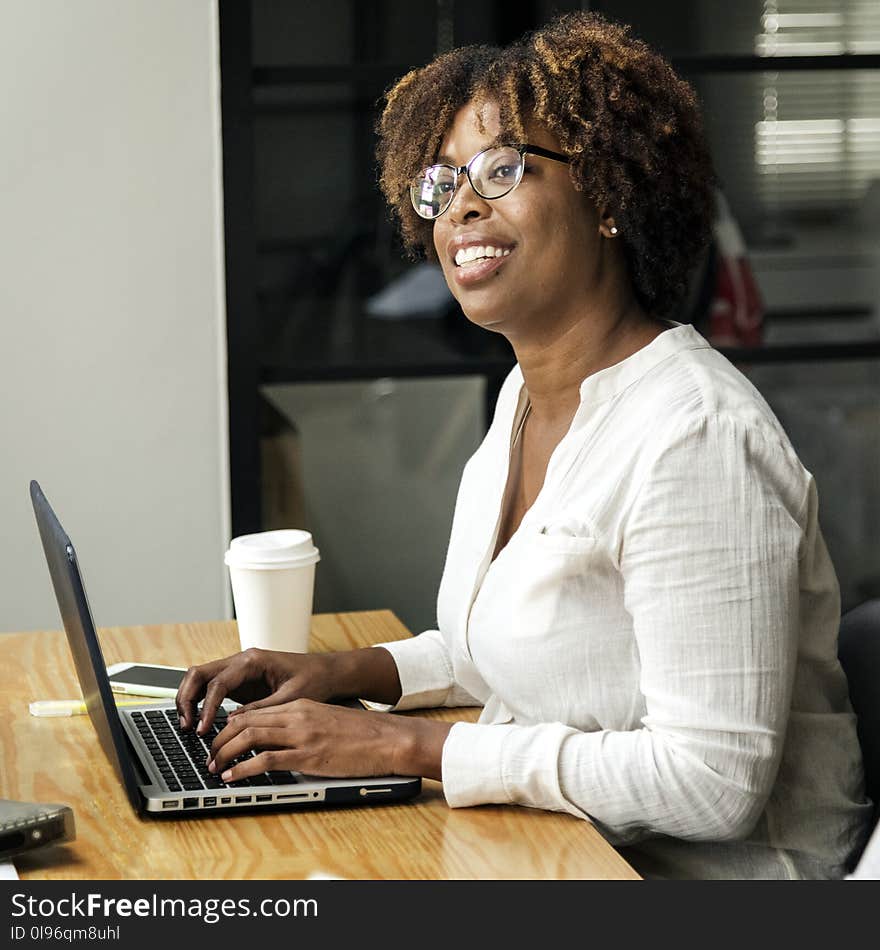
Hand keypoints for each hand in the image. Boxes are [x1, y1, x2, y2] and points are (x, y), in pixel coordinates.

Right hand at [176, 648, 341, 734]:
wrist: (326, 672)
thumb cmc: (314, 680)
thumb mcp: (291, 698)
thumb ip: (262, 710)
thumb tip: (233, 723)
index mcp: (253, 661)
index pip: (218, 683)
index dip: (207, 707)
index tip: (203, 729)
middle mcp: (241, 661)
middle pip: (199, 673)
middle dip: (187, 698)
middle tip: (186, 726)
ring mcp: (238, 670)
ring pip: (201, 678)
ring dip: (190, 699)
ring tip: (189, 726)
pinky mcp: (240, 681)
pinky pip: (211, 688)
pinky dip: (201, 702)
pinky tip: (201, 721)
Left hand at [206, 698, 406, 779]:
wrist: (388, 738)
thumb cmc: (363, 734)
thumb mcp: (327, 720)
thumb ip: (304, 724)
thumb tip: (282, 738)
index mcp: (301, 706)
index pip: (255, 711)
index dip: (230, 726)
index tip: (220, 740)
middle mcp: (298, 716)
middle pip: (245, 721)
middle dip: (220, 740)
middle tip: (209, 756)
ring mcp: (302, 735)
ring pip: (250, 737)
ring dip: (225, 753)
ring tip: (214, 767)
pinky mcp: (308, 755)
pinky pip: (265, 761)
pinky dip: (243, 769)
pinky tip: (232, 777)